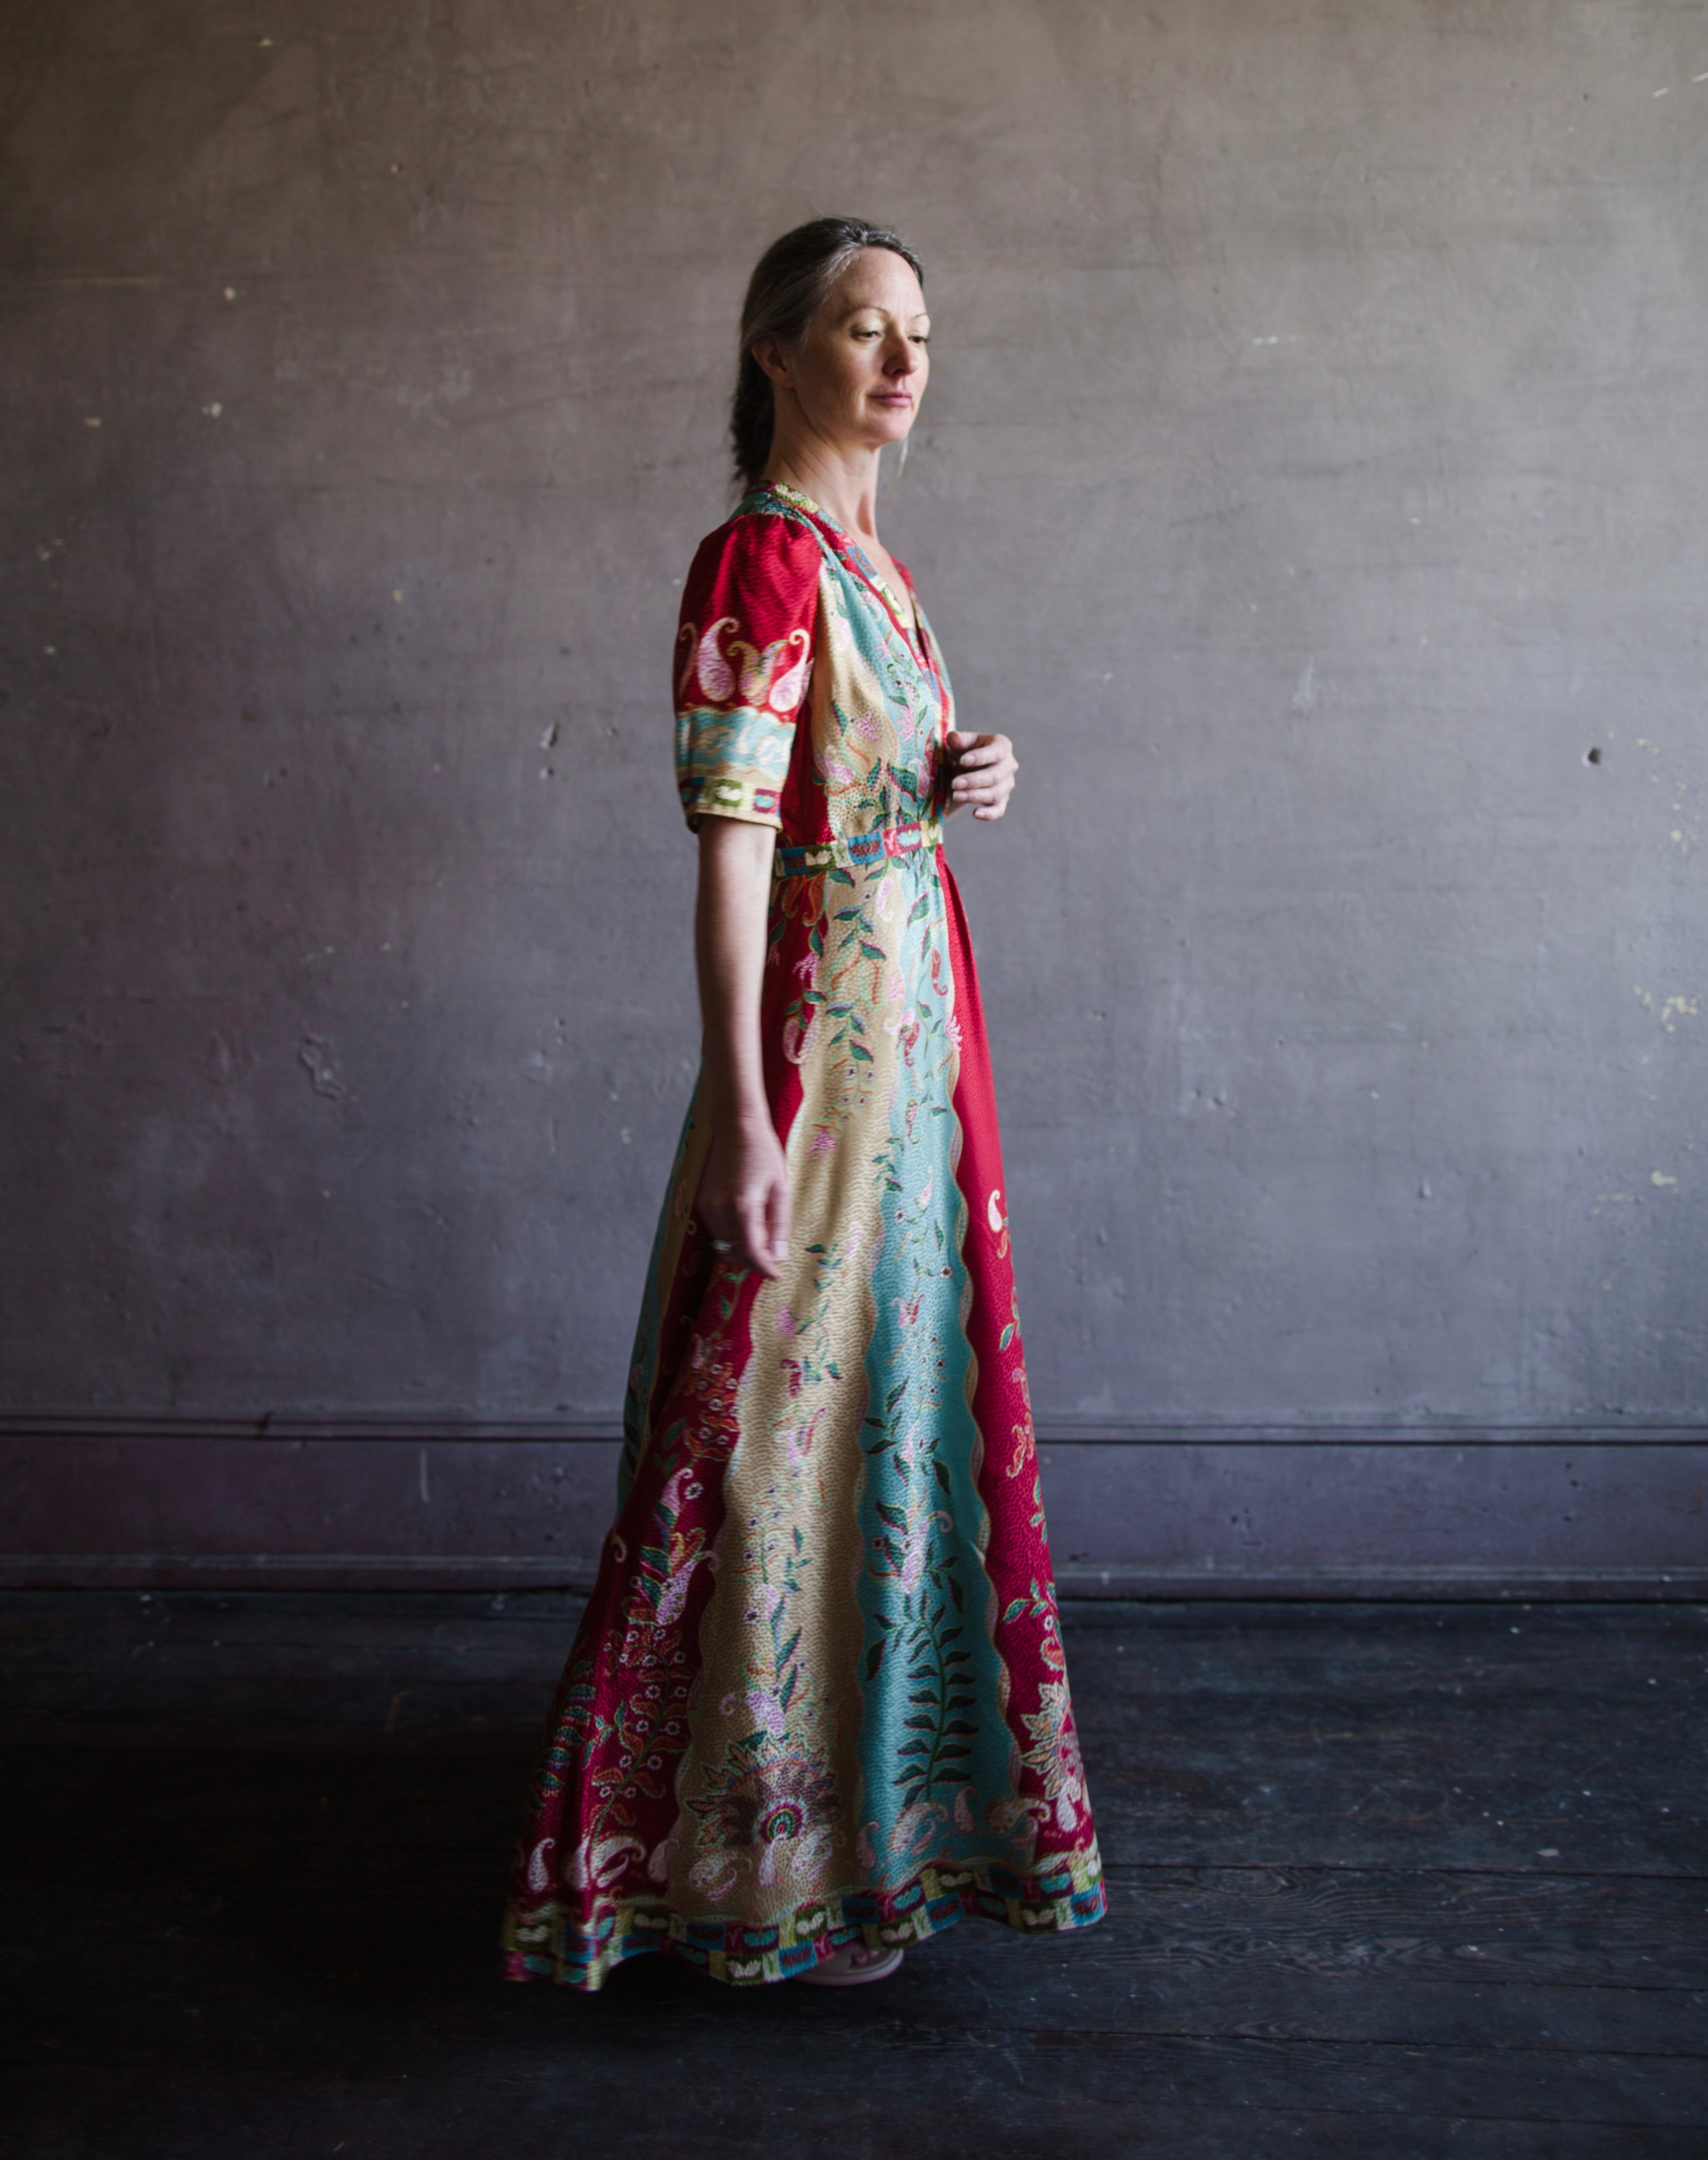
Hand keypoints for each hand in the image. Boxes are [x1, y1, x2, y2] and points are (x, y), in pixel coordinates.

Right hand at [697, 1115, 790, 1279]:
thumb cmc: (763, 1153)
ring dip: (742, 1251)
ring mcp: (707, 1207)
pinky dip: (732, 1237)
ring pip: (724, 1245)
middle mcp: (720, 1210)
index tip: (776, 1275)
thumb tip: (778, 1255)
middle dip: (753, 1262)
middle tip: (772, 1260)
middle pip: (734, 1253)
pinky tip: (748, 1227)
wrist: (735, 1127)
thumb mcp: (780, 1189)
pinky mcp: (703, 1202)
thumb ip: (779, 1225)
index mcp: (742, 1207)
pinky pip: (717, 1231)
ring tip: (763, 1243)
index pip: (751, 1252)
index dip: (764, 1268)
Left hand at [945, 730, 1017, 820]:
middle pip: (995, 776)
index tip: (962, 760)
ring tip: (956, 796)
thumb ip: (958, 740)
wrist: (969, 769)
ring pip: (995, 794)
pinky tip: (975, 813)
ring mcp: (1007, 785)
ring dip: (975, 796)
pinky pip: (999, 810)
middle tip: (954, 784)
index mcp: (1002, 746)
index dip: (980, 757)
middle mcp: (1009, 765)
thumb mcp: (962, 743)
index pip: (996, 752)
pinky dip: (989, 814)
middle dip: (974, 781)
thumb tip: (953, 737)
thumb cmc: (966, 751)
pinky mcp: (1002, 801)